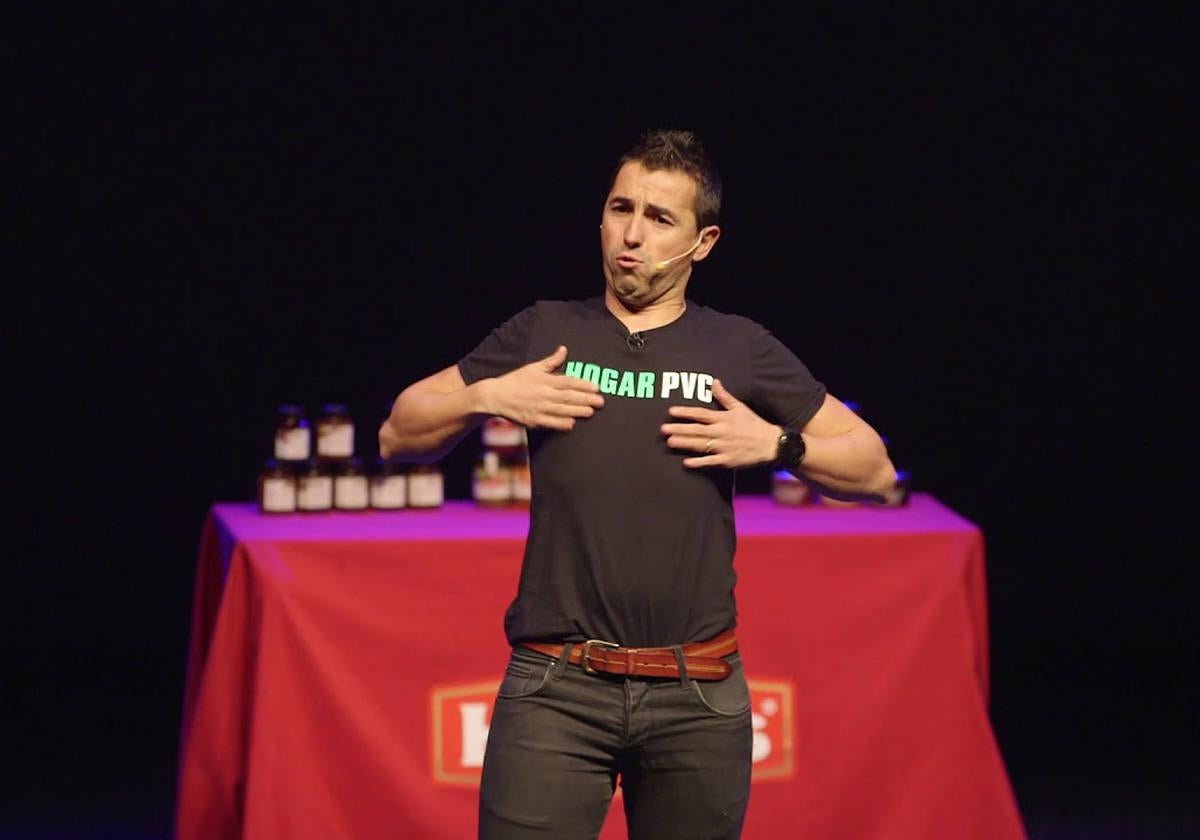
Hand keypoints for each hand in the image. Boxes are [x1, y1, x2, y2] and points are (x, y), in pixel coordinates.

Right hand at [484, 346, 603, 430]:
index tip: (596, 387)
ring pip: (562, 410)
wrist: (496, 396)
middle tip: (601, 402)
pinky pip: (550, 423)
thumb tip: (564, 349)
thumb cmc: (516, 381)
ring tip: (591, 412)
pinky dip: (561, 423)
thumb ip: (551, 361)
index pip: (568, 382)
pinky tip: (571, 424)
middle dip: (586, 399)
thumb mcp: (533, 368)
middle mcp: (544, 394)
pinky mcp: (533, 420)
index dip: (583, 384)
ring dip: (577, 411)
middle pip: (568, 397)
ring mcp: (539, 408)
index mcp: (545, 380)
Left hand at [661, 379, 778, 467]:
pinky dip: (699, 462)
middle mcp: (721, 432)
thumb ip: (724, 396)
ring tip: (670, 442)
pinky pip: (710, 462)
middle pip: (696, 430)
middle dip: (679, 429)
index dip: (685, 412)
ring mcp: (723, 447)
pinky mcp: (727, 460)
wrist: (770, 443)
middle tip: (663, 429)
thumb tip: (714, 382)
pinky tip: (686, 462)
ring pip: (700, 445)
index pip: (700, 414)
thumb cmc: (754, 424)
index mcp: (723, 419)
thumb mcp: (740, 407)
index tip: (671, 411)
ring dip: (685, 443)